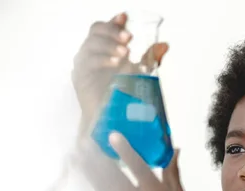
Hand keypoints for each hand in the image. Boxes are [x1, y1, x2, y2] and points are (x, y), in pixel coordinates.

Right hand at [72, 12, 168, 133]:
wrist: (110, 120)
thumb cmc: (123, 95)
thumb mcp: (140, 74)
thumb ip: (149, 58)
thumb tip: (164, 45)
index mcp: (105, 48)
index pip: (106, 28)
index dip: (114, 21)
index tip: (125, 17)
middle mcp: (92, 52)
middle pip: (96, 30)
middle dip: (113, 31)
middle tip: (129, 38)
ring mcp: (84, 63)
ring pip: (91, 43)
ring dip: (109, 44)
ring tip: (125, 52)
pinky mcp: (80, 77)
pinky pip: (88, 61)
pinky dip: (102, 59)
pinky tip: (116, 62)